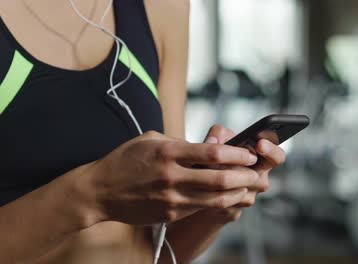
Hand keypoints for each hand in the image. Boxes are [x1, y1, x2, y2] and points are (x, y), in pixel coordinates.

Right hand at [80, 131, 258, 224]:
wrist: (100, 191)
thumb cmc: (124, 160)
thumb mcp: (149, 140)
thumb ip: (177, 142)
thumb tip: (202, 147)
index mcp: (168, 152)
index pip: (213, 153)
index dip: (237, 153)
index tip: (249, 153)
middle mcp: (172, 176)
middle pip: (220, 180)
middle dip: (245, 176)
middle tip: (256, 173)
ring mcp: (171, 198)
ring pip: (215, 199)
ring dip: (236, 193)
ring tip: (247, 187)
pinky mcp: (169, 213)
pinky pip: (200, 208)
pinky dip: (217, 202)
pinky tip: (225, 197)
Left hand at [199, 125, 285, 222]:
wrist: (202, 190)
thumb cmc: (216, 160)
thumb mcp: (218, 142)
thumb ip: (218, 135)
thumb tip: (213, 141)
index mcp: (261, 160)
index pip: (277, 157)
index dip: (271, 151)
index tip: (260, 144)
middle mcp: (259, 180)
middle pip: (254, 176)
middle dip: (234, 168)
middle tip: (217, 162)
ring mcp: (248, 198)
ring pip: (237, 189)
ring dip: (220, 181)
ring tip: (205, 172)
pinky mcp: (234, 211)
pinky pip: (224, 202)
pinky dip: (212, 193)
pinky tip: (203, 187)